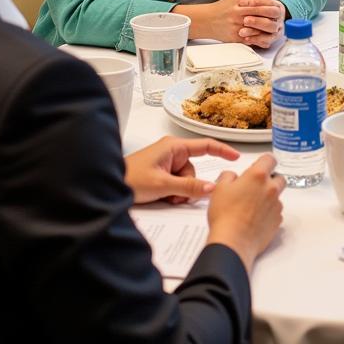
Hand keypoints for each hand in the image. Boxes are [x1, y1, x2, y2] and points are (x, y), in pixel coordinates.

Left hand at [124, 136, 238, 204]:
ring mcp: (165, 163)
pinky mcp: (160, 174)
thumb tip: (212, 188)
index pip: (205, 145)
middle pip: (194, 170)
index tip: (236, 157)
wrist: (106, 187)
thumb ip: (188, 187)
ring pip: (186, 181)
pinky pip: (176, 185)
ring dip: (178, 192)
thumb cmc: (129, 178)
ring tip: (163, 196)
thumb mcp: (162, 185)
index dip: (222, 150)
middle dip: (188, 186)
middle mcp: (171, 152)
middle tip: (173, 195)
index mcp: (173, 146)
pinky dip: (172, 193)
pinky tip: (160, 197)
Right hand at [182, 0, 284, 46]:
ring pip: (255, 29)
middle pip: (258, 16)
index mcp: (239, 3)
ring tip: (276, 27)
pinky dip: (259, 39)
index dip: (270, 5)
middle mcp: (237, 15)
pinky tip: (267, 37)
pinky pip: (250, 40)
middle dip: (271, 17)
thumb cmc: (225, 7)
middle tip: (280, 18)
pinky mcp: (234, 38)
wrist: (208, 20)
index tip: (278, 6)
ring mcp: (236, 27)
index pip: (259, 3)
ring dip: (266, 29)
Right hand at [205, 154, 285, 271]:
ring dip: (269, 197)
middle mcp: (270, 189)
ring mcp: (276, 206)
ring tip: (252, 206)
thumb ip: (228, 176)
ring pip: (277, 196)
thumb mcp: (219, 188)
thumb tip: (232, 176)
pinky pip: (276, 212)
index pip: (270, 159)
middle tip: (255, 187)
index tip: (259, 165)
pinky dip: (269, 213)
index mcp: (257, 176)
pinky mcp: (277, 221)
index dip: (264, 161)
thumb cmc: (225, 215)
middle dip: (270, 179)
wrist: (232, 242)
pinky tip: (255, 218)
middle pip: (279, 177)